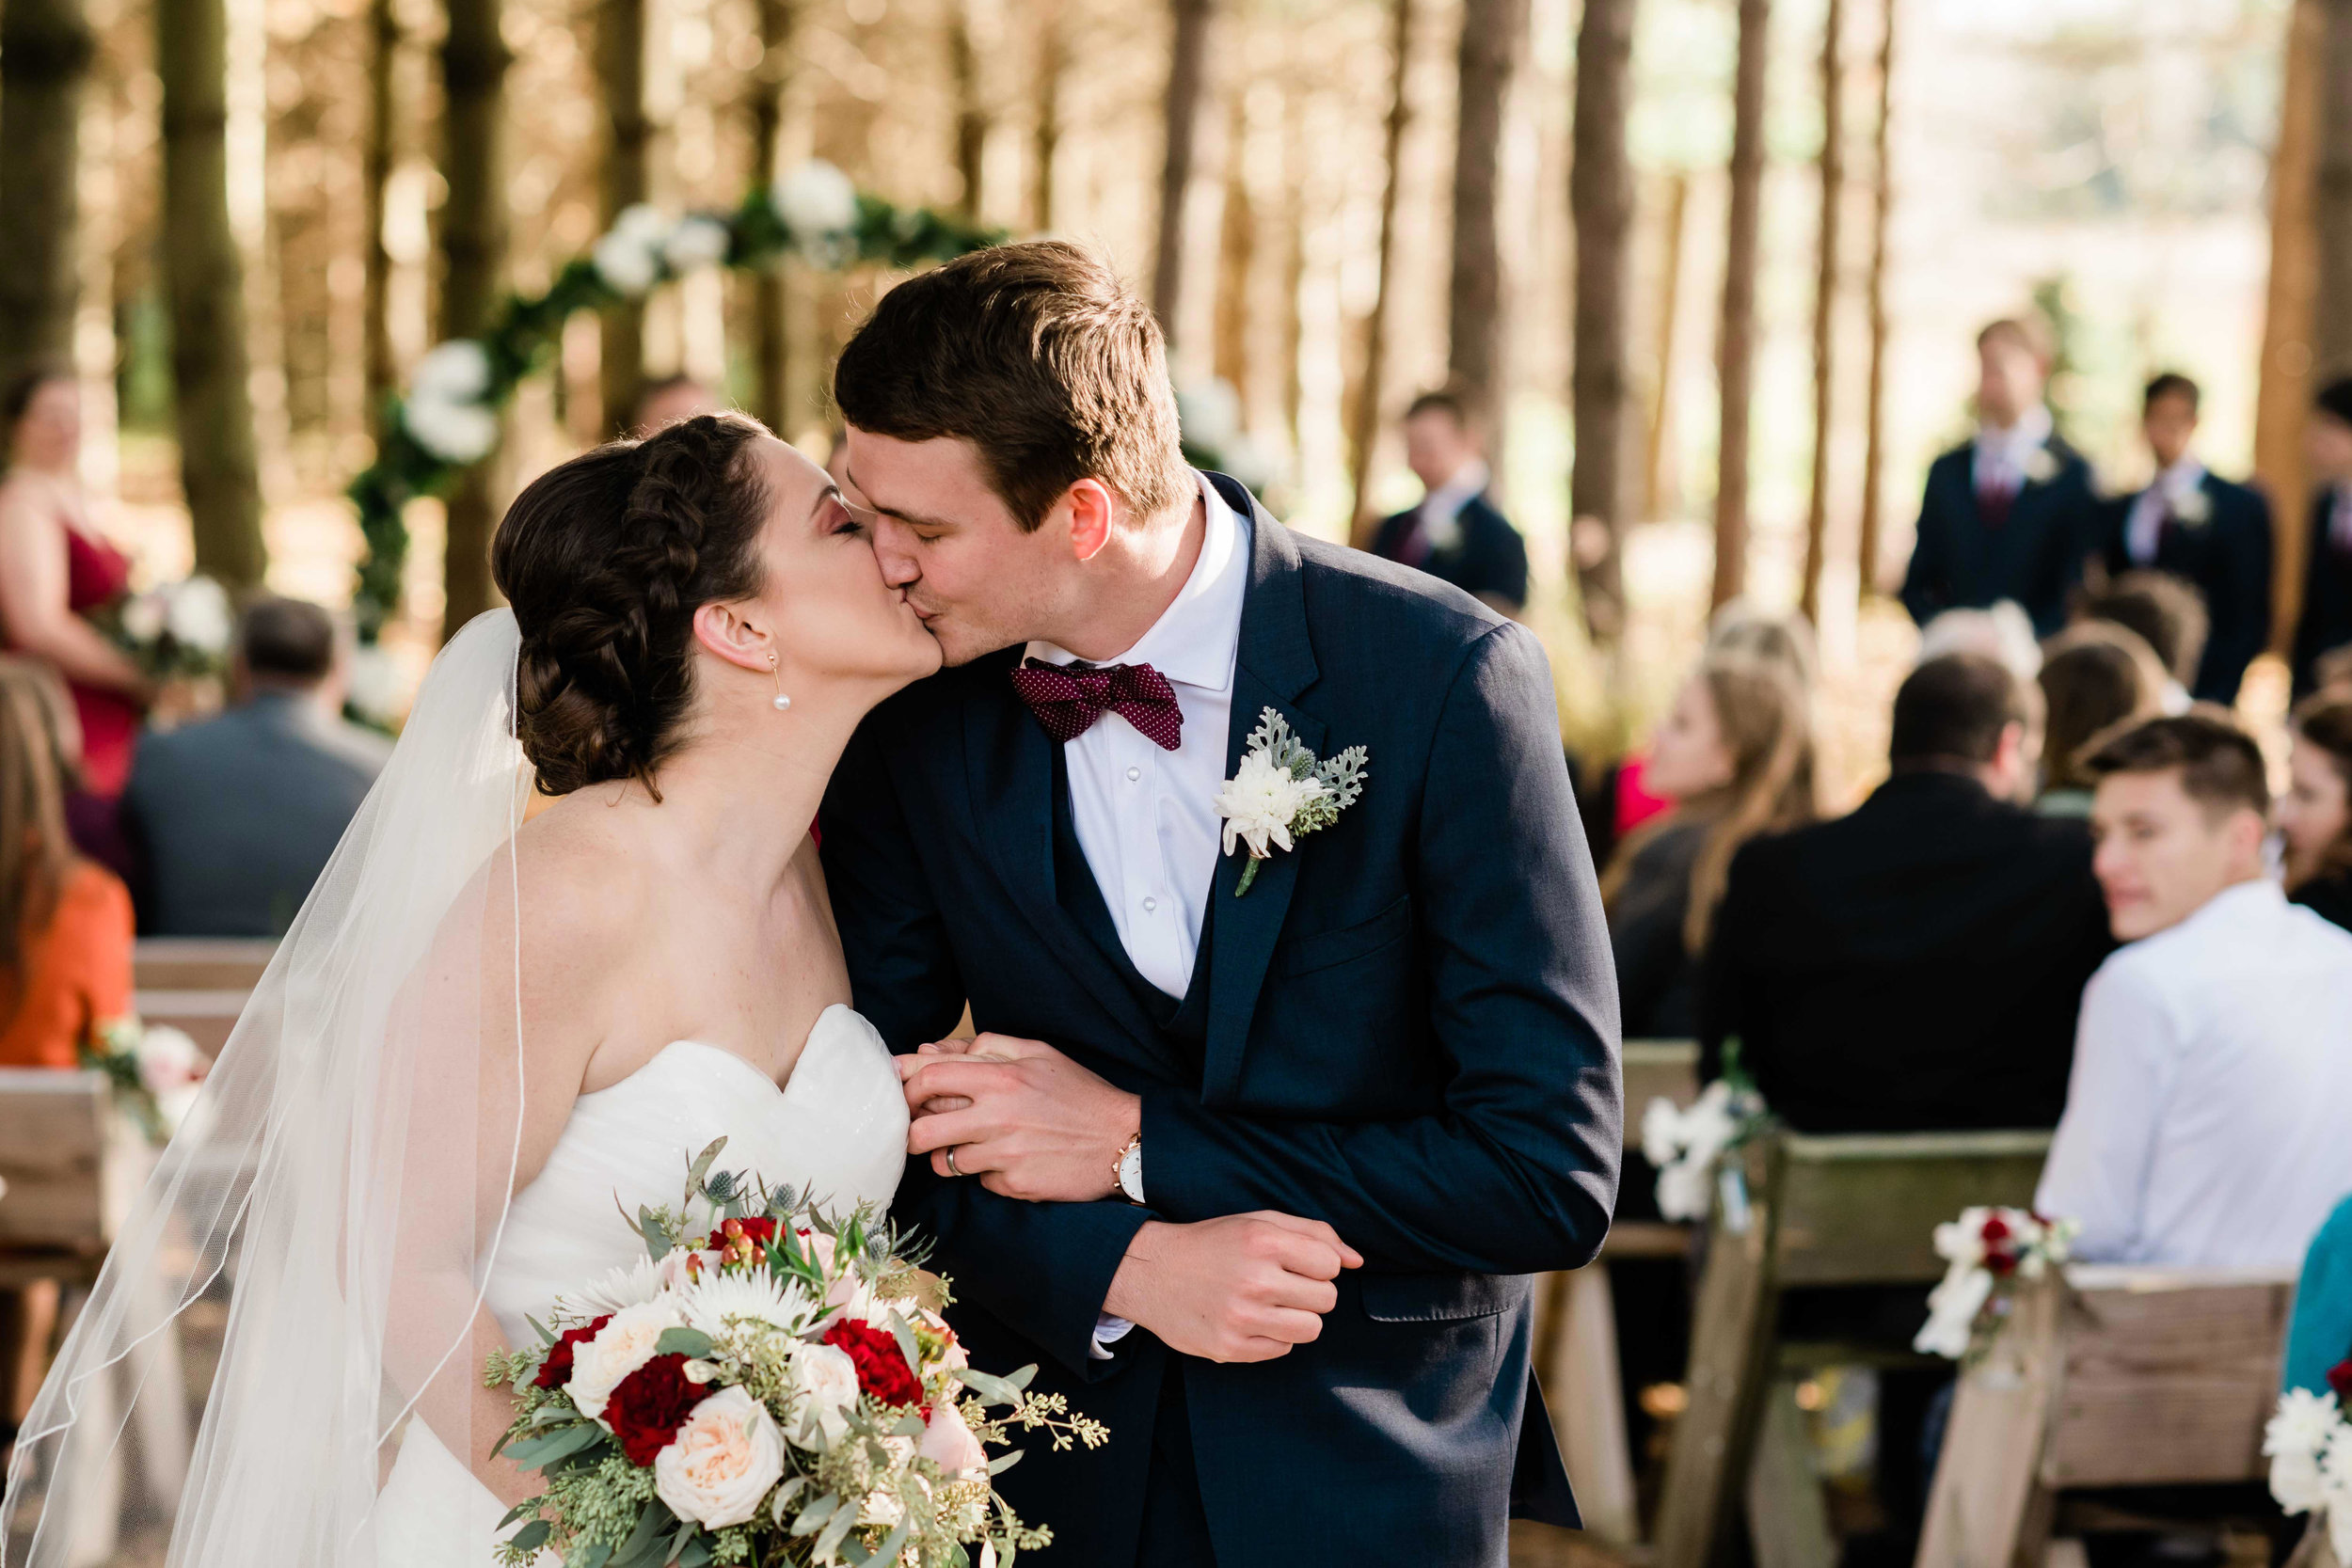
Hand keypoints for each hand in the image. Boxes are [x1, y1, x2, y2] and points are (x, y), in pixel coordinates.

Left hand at [899, 1034, 1139, 1201]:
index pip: (928, 1077)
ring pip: (944, 1162)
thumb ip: (984, 1048)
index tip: (905, 1091)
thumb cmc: (1078, 1093)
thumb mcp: (1037, 1054)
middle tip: (922, 1129)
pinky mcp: (1016, 1185)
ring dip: (948, 1155)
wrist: (1122, 1139)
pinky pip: (980, 1183)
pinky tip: (1008, 1162)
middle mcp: (998, 1117)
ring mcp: (1006, 1155)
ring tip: (968, 1146)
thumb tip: (928, 1050)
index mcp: (1001, 1077)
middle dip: (912, 1131)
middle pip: (922, 1130)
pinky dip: (986, 1174)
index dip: (907, 1085)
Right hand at [1101, 1213, 1363, 1362]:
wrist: (1151, 1272)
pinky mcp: (1231, 1348)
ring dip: (1297, 1317)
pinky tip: (1251, 1319)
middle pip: (1326, 1300)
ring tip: (1271, 1303)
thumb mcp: (1260, 1222)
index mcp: (1263, 1241)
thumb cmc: (1213, 1244)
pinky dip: (1273, 1336)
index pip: (1331, 1265)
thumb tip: (1357, 1261)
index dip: (1318, 1265)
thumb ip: (1314, 1234)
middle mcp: (1254, 1280)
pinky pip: (1283, 1349)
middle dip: (1310, 1292)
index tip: (1296, 1264)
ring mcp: (1242, 1318)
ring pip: (1311, 1329)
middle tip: (1281, 1284)